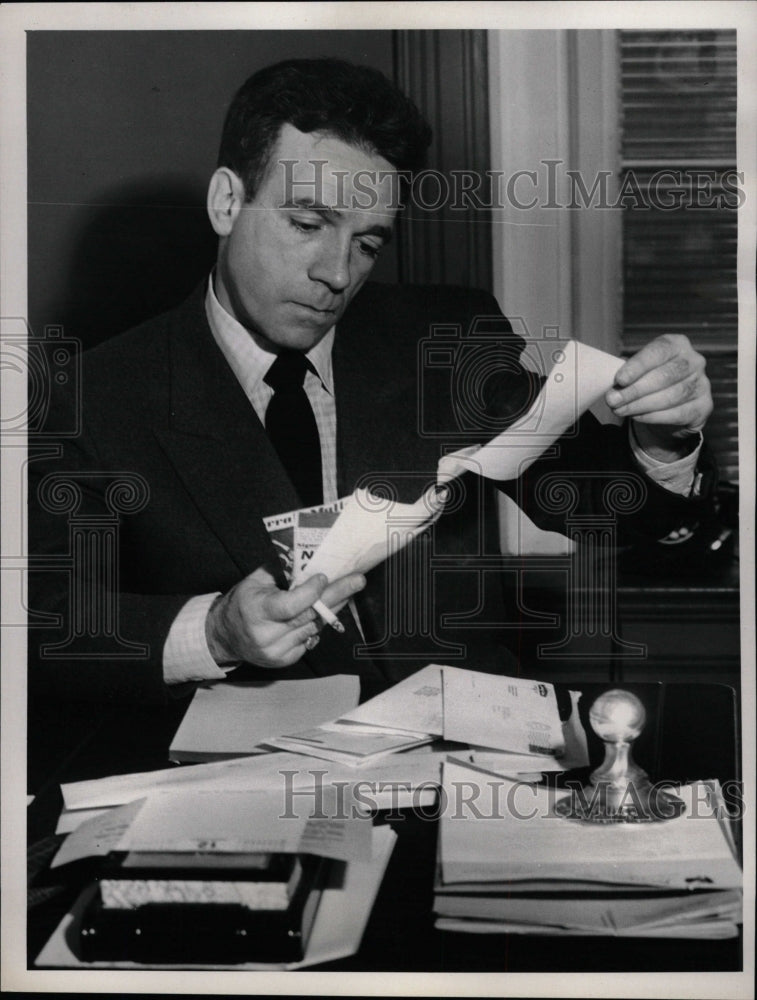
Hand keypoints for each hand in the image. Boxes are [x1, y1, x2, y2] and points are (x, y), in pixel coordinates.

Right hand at [206, 566, 365, 668]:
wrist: (225, 635)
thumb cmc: (243, 602)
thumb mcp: (255, 581)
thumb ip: (281, 572)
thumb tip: (311, 559)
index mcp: (256, 611)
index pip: (290, 606)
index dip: (311, 592)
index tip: (324, 576)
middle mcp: (266, 635)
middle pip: (309, 615)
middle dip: (337, 595)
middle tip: (357, 580)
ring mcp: (276, 651)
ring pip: (315, 627)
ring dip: (332, 608)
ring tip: (348, 590)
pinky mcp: (285, 661)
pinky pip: (311, 638)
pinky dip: (319, 624)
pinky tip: (325, 610)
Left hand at [605, 334, 712, 461]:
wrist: (668, 408)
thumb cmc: (648, 382)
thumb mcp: (637, 372)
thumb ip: (627, 376)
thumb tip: (613, 391)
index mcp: (677, 344)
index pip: (658, 352)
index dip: (638, 366)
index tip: (619, 379)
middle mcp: (694, 361)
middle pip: (664, 376)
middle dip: (635, 390)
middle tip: (613, 400)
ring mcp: (702, 383)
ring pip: (670, 396)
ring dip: (641, 405)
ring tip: (620, 410)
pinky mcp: (704, 406)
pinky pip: (677, 413)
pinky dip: (654, 416)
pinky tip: (637, 417)